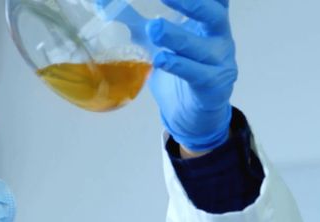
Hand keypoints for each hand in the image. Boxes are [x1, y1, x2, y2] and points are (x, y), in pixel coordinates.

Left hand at [100, 0, 237, 151]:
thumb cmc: (177, 68)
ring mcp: (219, 63)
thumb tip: (100, 3)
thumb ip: (133, 20)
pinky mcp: (213, 86)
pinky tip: (162, 60)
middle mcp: (219, 38)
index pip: (214, 1)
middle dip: (193, 5)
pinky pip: (198, 74)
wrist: (190, 112)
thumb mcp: (153, 41)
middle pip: (214, 15)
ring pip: (201, 47)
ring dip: (177, 37)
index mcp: (208, 21)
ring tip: (154, 28)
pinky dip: (180, 66)